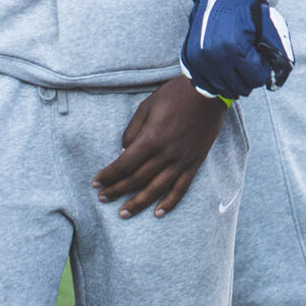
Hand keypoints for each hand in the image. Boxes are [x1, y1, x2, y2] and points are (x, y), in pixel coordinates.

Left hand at [93, 76, 224, 216]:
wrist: (208, 92)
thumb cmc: (174, 95)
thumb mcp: (146, 107)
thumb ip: (132, 131)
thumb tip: (124, 152)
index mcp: (152, 138)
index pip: (124, 164)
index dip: (109, 175)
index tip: (96, 183)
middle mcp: (166, 154)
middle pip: (137, 179)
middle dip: (117, 190)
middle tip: (103, 198)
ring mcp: (182, 160)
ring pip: (157, 188)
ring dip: (139, 203)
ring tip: (124, 213)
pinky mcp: (195, 162)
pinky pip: (181, 187)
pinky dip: (170, 202)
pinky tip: (158, 213)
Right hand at [180, 0, 292, 99]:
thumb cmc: (249, 9)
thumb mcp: (270, 27)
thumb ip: (278, 54)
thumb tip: (275, 82)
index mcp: (234, 48)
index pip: (256, 79)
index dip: (263, 71)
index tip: (261, 57)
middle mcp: (213, 55)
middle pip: (239, 87)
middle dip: (249, 77)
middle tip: (250, 61)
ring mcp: (198, 58)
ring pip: (221, 88)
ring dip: (232, 81)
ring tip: (237, 62)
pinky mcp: (189, 58)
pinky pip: (203, 83)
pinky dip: (215, 81)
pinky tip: (223, 69)